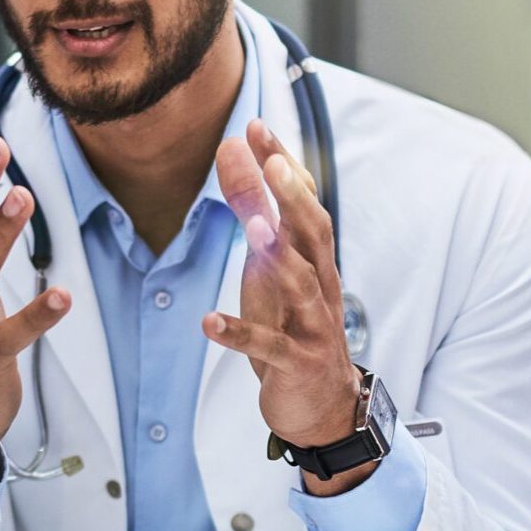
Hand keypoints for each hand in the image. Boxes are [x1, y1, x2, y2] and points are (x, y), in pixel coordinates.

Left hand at [203, 120, 365, 487]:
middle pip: (312, 232)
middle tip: (269, 161)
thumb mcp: (274, 267)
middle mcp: (320, 283)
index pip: (304, 200)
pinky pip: (268, 346)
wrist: (323, 404)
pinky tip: (208, 322)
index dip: (283, 163)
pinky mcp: (296, 362)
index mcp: (314, 257)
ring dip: (276, 255)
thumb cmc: (295, 326)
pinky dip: (239, 333)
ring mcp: (313, 323)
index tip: (255, 126)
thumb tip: (238, 157)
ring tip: (250, 227)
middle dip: (292, 195)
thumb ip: (258, 215)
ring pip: (300, 283)